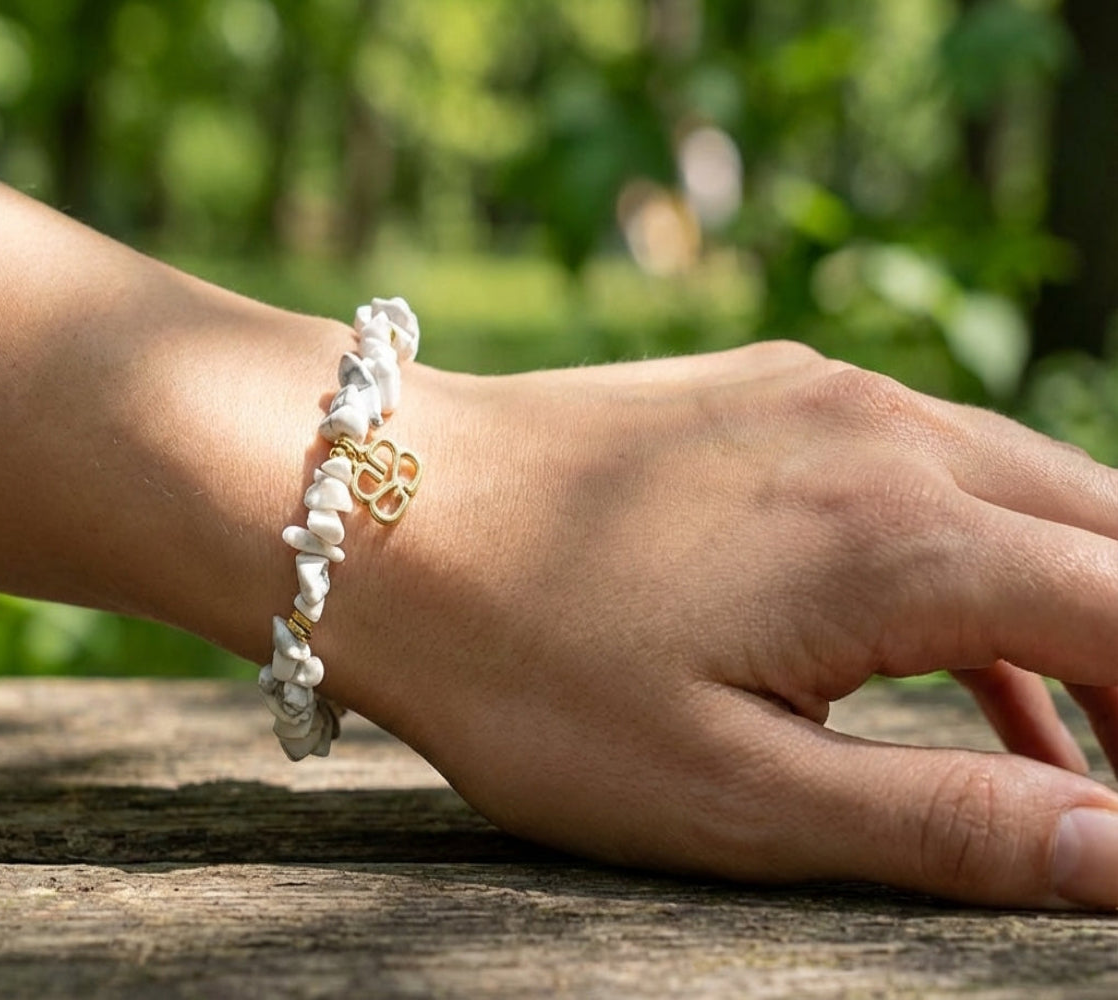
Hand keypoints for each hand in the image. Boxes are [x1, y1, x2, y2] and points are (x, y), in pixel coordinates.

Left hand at [321, 341, 1117, 907]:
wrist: (371, 509)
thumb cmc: (525, 668)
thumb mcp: (727, 790)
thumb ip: (943, 825)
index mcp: (904, 542)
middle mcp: (892, 436)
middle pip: (1110, 536)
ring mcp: (829, 395)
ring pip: (1026, 492)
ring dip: (1074, 609)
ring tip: (1076, 746)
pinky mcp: (770, 390)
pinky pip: (927, 466)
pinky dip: (973, 560)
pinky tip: (950, 657)